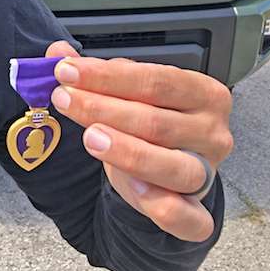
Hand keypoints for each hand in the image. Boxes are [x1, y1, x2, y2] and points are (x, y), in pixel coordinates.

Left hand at [44, 41, 233, 241]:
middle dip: (103, 108)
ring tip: (90, 135)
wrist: (164, 173)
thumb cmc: (147, 122)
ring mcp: (208, 175)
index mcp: (202, 94)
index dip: (108, 76)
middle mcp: (212, 133)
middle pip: (156, 121)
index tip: (66, 70)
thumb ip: (93, 74)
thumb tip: (57, 52)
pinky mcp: (197, 214)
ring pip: (174, 167)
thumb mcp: (124, 93)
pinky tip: (132, 186)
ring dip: (128, 151)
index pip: (156, 80)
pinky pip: (188, 218)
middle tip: (63, 98)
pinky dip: (163, 206)